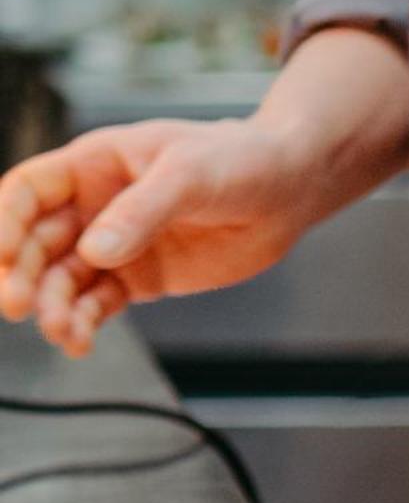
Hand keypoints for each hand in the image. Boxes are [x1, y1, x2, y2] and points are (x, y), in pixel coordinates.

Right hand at [0, 118, 318, 358]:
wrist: (287, 189)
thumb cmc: (239, 159)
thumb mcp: (189, 173)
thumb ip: (142, 211)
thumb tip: (95, 251)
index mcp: (95, 164)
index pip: (28, 191)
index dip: (4, 221)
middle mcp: (94, 205)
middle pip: (32, 241)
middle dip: (18, 273)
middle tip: (16, 305)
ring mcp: (114, 244)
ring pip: (60, 279)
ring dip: (51, 306)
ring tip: (62, 331)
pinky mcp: (138, 278)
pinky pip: (96, 304)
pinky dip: (82, 323)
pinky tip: (79, 343)